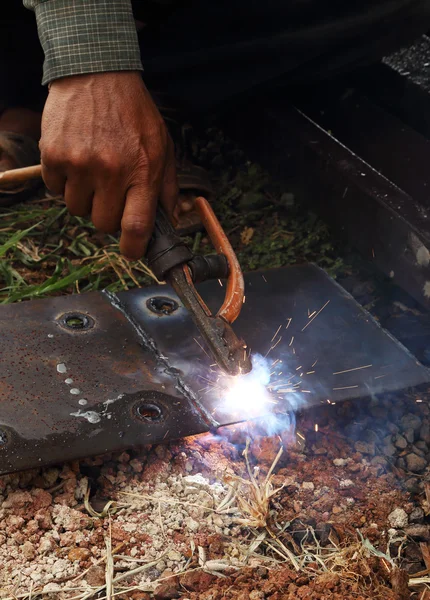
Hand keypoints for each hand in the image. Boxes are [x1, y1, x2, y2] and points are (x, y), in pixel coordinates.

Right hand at [40, 72, 177, 258]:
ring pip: (77, 210)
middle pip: (103, 224)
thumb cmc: (134, 112)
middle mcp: (111, 170)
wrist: (96, 72)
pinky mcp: (54, 155)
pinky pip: (56, 190)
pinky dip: (65, 182)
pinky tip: (76, 160)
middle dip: (108, 216)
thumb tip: (169, 222)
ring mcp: (80, 164)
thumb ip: (167, 185)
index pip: (137, 227)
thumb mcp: (162, 145)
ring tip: (93, 172)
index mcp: (143, 171)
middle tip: (111, 194)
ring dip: (85, 199)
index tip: (132, 251)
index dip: (133, 248)